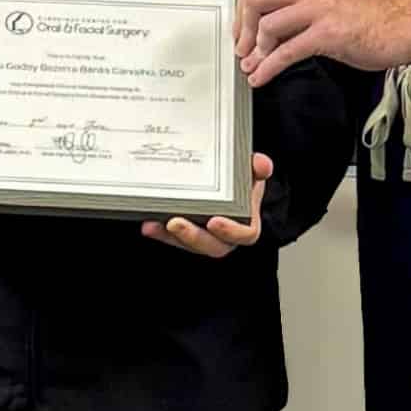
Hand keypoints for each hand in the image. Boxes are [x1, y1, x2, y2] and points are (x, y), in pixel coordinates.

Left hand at [140, 152, 271, 256]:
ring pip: (187, 244)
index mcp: (246, 223)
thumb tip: (262, 165)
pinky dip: (159, 231)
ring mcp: (202, 235)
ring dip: (170, 236)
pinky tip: (148, 222)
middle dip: (192, 236)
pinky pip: (170, 237)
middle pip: (212, 245)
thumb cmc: (241, 182)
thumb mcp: (252, 171)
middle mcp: (224, 235)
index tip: (215, 221)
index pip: (245, 234)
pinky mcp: (182, 234)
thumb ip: (258, 167)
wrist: (228, 184)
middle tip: (176, 222)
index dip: (231, 231)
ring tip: (156, 223)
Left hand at [235, 0, 403, 87]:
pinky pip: (286, 51)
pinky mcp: (328, 33)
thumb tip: (262, 23)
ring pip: (267, 24)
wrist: (403, 25)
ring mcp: (319, 7)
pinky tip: (263, 76)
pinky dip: (268, 67)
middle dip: (243, 28)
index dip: (241, 10)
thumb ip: (295, 3)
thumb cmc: (369, 15)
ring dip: (255, 52)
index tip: (241, 29)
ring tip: (253, 65)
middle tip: (242, 48)